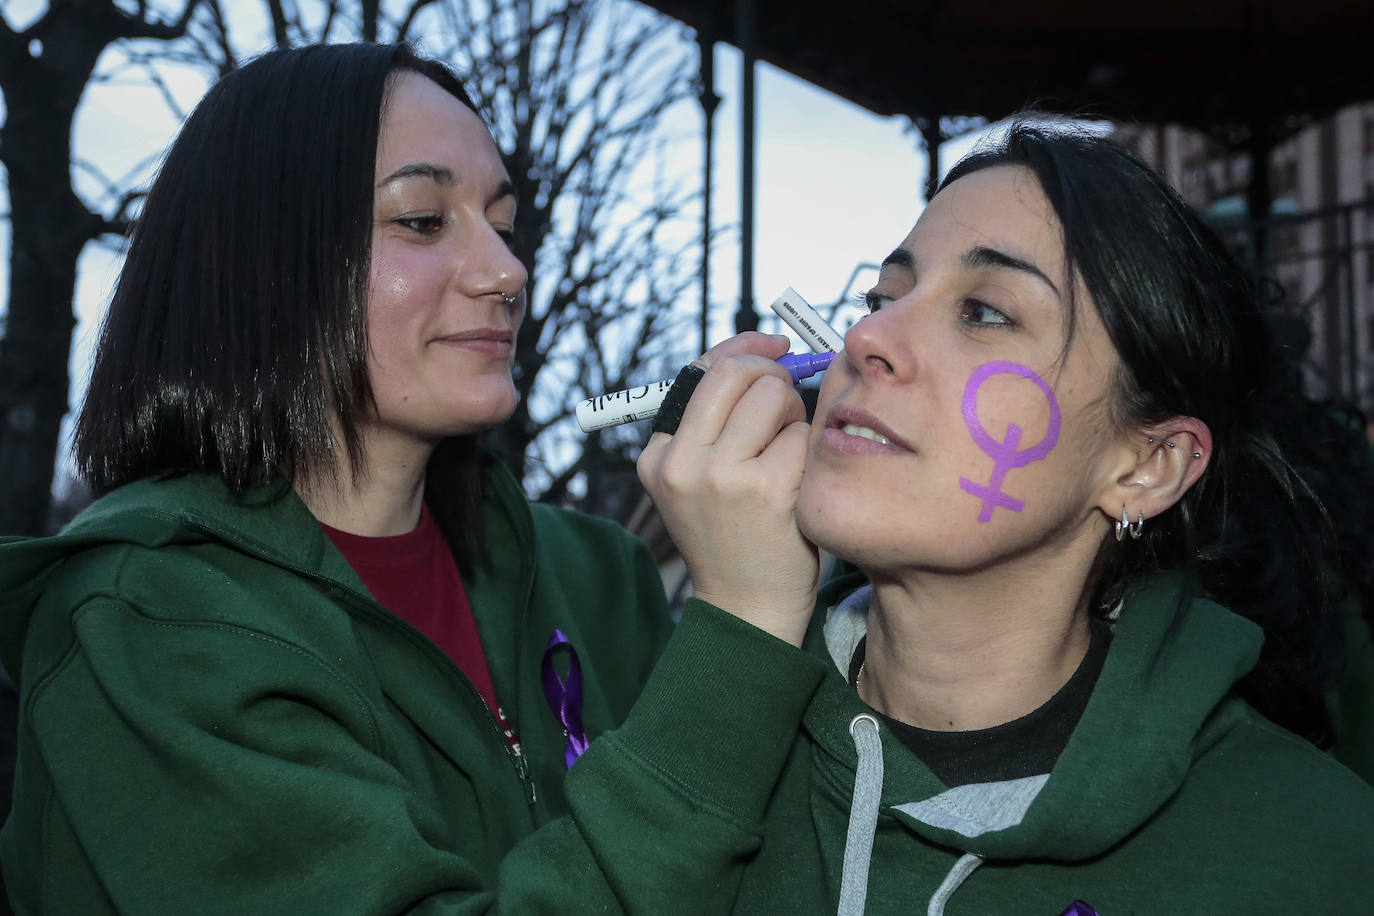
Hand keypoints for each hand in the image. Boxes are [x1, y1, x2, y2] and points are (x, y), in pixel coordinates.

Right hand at [637, 332, 818, 645]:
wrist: (750, 606)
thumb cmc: (738, 534)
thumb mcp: (703, 478)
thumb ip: (719, 418)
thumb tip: (769, 349)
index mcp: (657, 455)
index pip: (700, 370)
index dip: (744, 348)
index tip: (777, 347)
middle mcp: (680, 462)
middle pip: (735, 371)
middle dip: (772, 375)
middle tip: (789, 401)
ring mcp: (721, 476)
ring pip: (772, 394)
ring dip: (794, 414)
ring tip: (790, 455)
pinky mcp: (767, 490)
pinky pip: (802, 434)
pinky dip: (811, 450)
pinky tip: (801, 483)